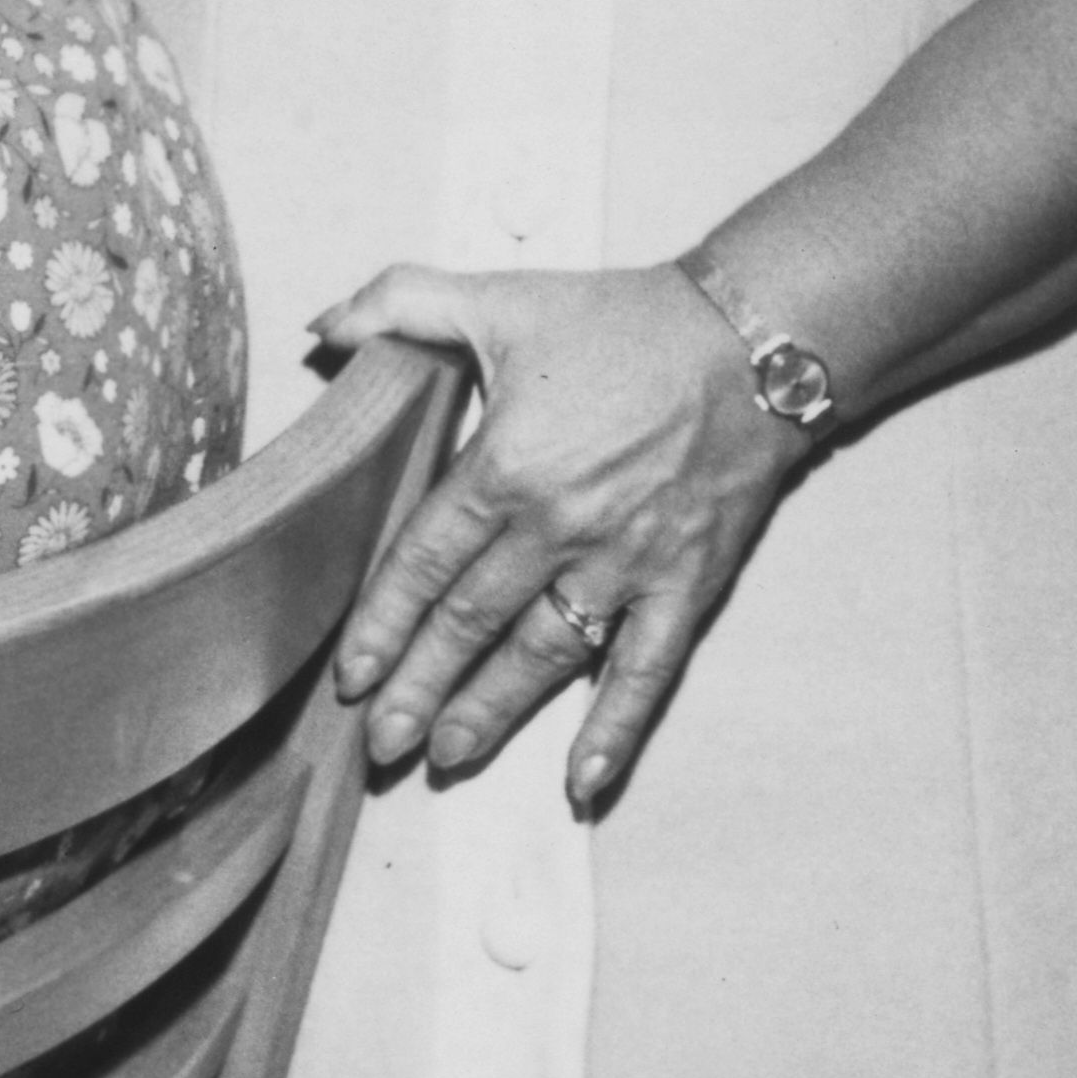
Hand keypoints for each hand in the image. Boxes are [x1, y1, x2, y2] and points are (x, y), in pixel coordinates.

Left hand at [311, 259, 818, 809]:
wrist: (754, 341)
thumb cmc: (623, 320)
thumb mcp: (498, 296)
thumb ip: (399, 302)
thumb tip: (322, 326)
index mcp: (507, 468)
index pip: (425, 563)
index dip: (382, 624)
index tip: (351, 676)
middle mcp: (561, 528)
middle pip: (471, 624)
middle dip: (419, 688)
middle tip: (380, 744)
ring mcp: (628, 564)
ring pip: (543, 657)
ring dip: (492, 714)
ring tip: (446, 757)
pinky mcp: (688, 584)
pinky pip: (646, 671)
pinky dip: (614, 729)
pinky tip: (581, 781)